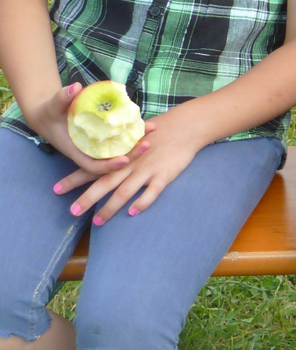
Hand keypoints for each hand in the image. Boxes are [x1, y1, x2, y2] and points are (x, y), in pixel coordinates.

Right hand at [29, 83, 145, 177]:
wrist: (50, 114)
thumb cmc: (49, 112)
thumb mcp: (53, 105)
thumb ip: (62, 98)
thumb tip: (75, 87)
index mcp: (77, 151)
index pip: (94, 166)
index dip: (109, 166)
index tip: (124, 160)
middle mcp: (90, 151)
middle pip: (113, 160)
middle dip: (132, 154)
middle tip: (147, 144)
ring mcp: (99, 145)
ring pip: (121, 149)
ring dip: (137, 141)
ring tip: (152, 127)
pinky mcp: (104, 136)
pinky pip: (121, 138)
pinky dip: (132, 132)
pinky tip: (146, 123)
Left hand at [56, 106, 213, 223]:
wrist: (186, 128)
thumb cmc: (158, 132)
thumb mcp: (134, 136)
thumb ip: (119, 150)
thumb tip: (99, 159)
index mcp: (121, 154)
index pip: (93, 167)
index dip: (74, 179)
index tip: (56, 190)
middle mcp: (130, 163)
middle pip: (105, 183)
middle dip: (87, 199)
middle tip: (72, 212)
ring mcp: (147, 169)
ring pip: (125, 191)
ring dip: (110, 207)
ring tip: (98, 222)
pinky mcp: (164, 175)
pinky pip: (152, 192)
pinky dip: (142, 202)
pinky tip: (132, 213)